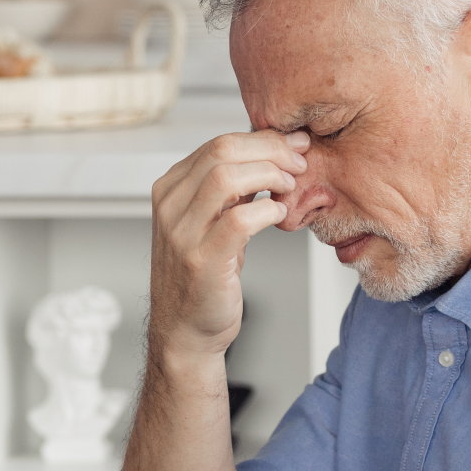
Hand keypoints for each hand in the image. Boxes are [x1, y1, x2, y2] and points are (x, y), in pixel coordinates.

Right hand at [148, 129, 309, 358]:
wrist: (185, 331)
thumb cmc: (203, 277)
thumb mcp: (211, 222)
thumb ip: (231, 190)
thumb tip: (271, 153)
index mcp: (170, 189)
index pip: (218, 144)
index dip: (263, 139)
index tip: (294, 145)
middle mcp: (170, 206)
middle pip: (222, 151)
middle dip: (271, 150)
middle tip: (300, 162)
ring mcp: (182, 233)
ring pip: (226, 177)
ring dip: (270, 175)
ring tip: (291, 186)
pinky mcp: (202, 260)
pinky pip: (240, 220)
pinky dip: (268, 211)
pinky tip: (281, 214)